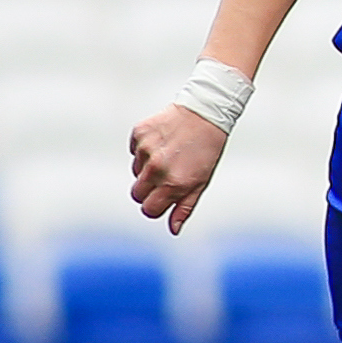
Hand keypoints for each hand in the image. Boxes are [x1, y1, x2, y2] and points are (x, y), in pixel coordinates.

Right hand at [127, 106, 226, 233]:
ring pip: (135, 172)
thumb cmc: (208, 148)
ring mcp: (145, 150)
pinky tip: (163, 141)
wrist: (206, 112)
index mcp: (174, 183)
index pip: (149, 210)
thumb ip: (185, 207)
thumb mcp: (202, 180)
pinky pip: (134, 151)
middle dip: (149, 191)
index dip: (156, 207)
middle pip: (137, 195)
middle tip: (167, 176)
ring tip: (169, 154)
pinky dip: (144, 149)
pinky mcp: (139, 134)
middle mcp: (157, 168)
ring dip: (147, 168)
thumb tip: (173, 229)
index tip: (163, 199)